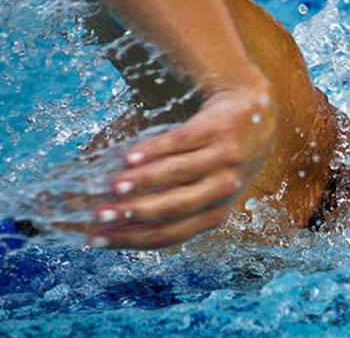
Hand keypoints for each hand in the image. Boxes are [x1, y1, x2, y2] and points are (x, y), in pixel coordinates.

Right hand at [84, 77, 275, 248]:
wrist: (255, 111)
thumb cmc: (217, 157)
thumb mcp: (203, 186)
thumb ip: (165, 200)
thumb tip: (108, 215)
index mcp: (214, 213)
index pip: (168, 234)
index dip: (131, 239)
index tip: (94, 239)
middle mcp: (222, 190)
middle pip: (174, 208)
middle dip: (134, 214)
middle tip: (100, 215)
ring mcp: (223, 159)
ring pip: (178, 175)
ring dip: (142, 182)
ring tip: (112, 186)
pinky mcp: (218, 129)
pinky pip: (182, 142)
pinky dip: (154, 150)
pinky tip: (129, 156)